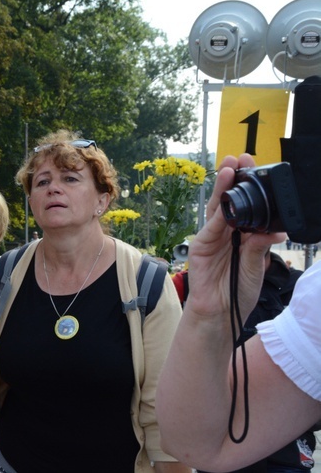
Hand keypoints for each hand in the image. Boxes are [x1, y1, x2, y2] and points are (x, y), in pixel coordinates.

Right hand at [186, 154, 283, 319]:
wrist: (222, 314)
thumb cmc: (237, 292)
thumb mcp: (256, 268)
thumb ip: (259, 248)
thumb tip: (272, 231)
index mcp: (239, 235)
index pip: (243, 206)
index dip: (248, 187)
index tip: (256, 168)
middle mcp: (223, 233)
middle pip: (227, 201)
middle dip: (232, 179)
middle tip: (240, 158)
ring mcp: (209, 239)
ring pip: (216, 209)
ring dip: (222, 189)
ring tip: (229, 169)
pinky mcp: (198, 248)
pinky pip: (210, 229)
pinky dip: (217, 216)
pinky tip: (223, 202)